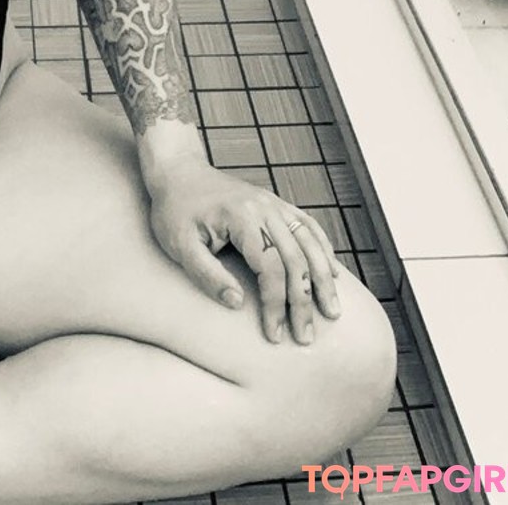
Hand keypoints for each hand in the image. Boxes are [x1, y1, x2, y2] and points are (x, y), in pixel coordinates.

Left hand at [143, 152, 342, 344]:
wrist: (178, 170)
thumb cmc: (174, 210)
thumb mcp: (179, 245)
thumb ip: (206, 274)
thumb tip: (237, 303)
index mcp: (241, 217)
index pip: (270, 268)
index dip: (276, 304)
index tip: (274, 335)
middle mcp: (264, 207)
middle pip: (296, 259)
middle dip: (303, 301)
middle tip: (306, 337)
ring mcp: (272, 203)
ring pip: (310, 242)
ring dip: (324, 278)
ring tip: (333, 311)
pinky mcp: (274, 203)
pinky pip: (307, 225)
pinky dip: (323, 249)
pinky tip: (332, 271)